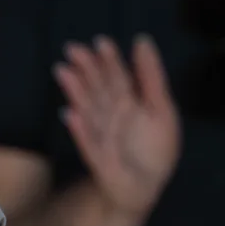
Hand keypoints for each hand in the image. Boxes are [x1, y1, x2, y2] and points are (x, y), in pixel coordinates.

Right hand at [53, 35, 180, 215]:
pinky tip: (69, 115)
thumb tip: (142, 40)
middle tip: (72, 48)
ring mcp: (100, 133)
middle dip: (85, 68)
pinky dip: (78, 129)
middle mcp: (109, 113)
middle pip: (97, 87)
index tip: (100, 41)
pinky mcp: (96, 156)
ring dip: (75, 91)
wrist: (144, 185)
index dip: (109, 59)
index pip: (116, 76)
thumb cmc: (154, 147)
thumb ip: (151, 76)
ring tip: (63, 72)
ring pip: (87, 108)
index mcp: (126, 101)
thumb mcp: (161, 108)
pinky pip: (87, 141)